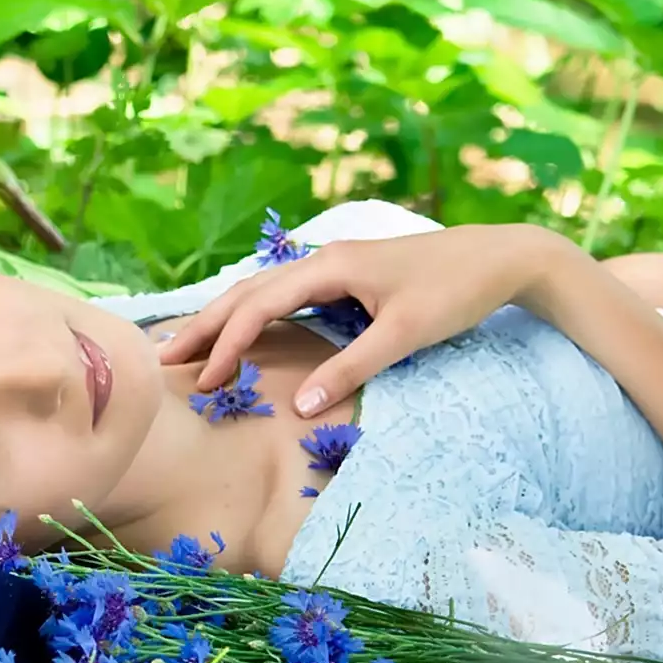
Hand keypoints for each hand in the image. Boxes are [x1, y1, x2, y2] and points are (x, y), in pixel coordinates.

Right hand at [157, 224, 572, 417]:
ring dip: (223, 318)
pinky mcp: (347, 276)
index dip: (226, 345)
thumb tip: (301, 406)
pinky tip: (241, 330)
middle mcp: (324, 258)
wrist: (501, 256)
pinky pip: (284, 294)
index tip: (203, 383)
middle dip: (203, 326)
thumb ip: (352, 368)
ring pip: (262, 290)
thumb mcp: (406, 333)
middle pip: (247, 292)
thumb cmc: (457, 292)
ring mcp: (334, 264)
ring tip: (187, 345)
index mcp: (331, 265)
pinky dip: (253, 313)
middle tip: (160, 359)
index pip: (258, 307)